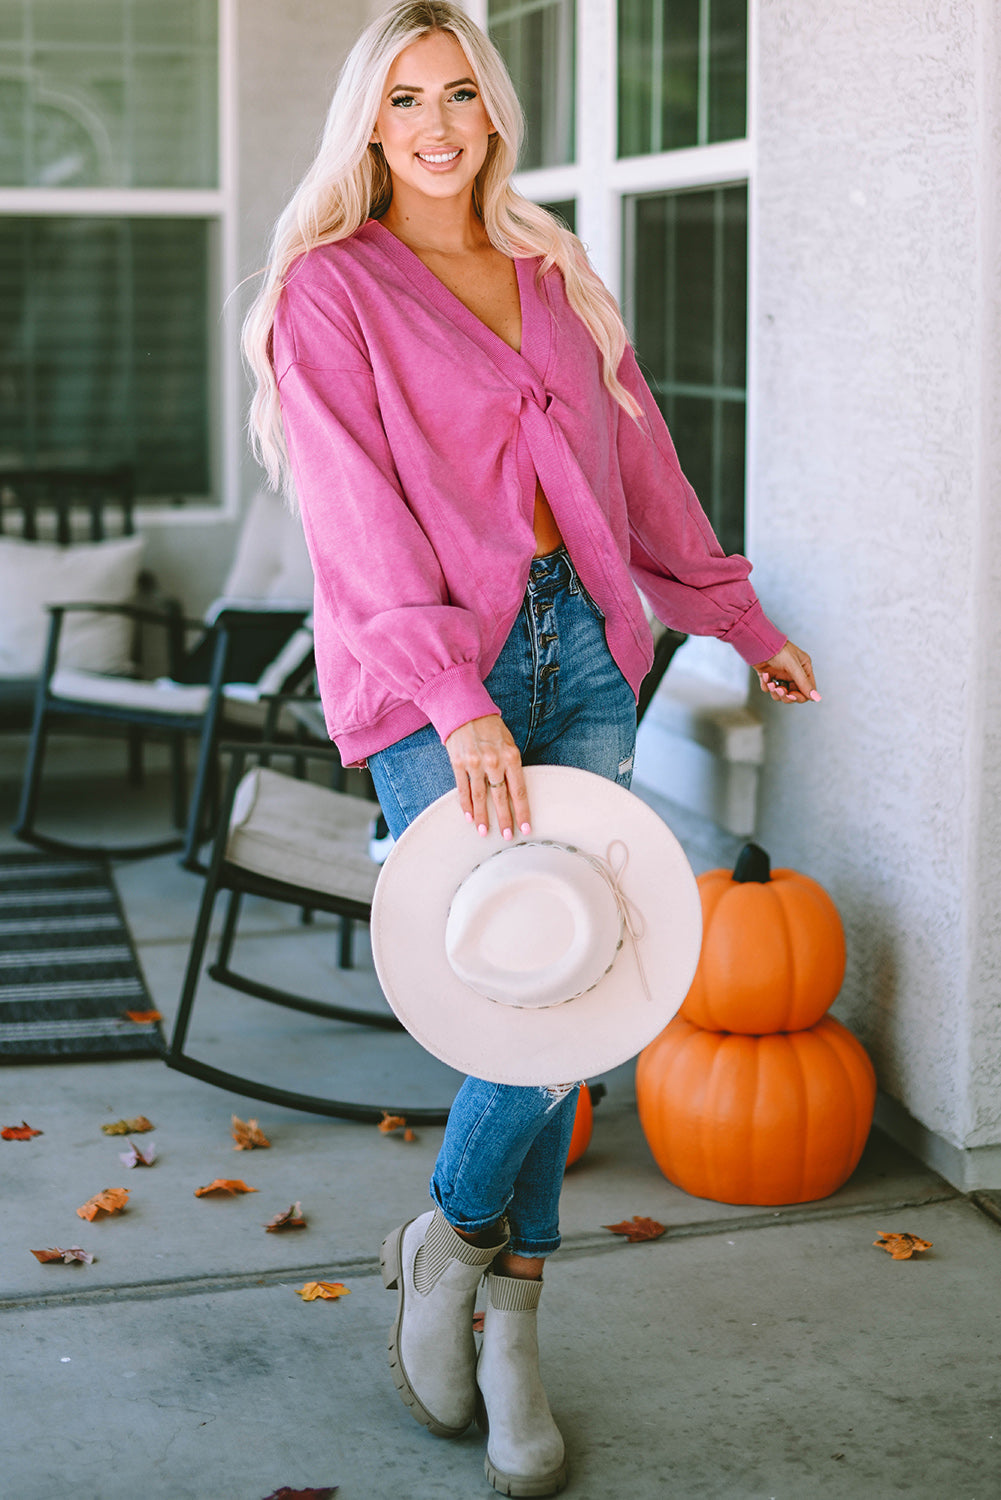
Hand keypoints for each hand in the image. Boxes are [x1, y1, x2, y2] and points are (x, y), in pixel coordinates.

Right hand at [444, 714, 530, 838]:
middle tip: (508, 836)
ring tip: (485, 832)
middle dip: (505, 819)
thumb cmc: (490, 728)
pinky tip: (469, 817)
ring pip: (480, 797)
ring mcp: (474, 763)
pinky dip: (466, 805)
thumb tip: (513, 791)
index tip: (525, 827)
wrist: (465, 709)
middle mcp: (493, 761)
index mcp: (511, 756)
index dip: (522, 811)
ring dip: (483, 817)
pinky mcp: (458, 763)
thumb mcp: (508, 742)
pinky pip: (463, 789)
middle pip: (501, 797)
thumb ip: (511, 765)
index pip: (518, 790)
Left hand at [753, 641, 820, 703]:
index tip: (792, 695)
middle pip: (793, 695)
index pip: (807, 690)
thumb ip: (804, 682)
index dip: (800, 696)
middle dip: (786, 695)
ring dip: (775, 691)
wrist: (758, 643)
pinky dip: (766, 685)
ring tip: (771, 683)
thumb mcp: (793, 666)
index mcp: (804, 668)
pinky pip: (768, 689)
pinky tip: (764, 675)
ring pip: (780, 694)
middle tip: (780, 690)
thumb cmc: (778, 650)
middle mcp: (793, 674)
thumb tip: (816, 697)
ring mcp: (780, 675)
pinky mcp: (768, 677)